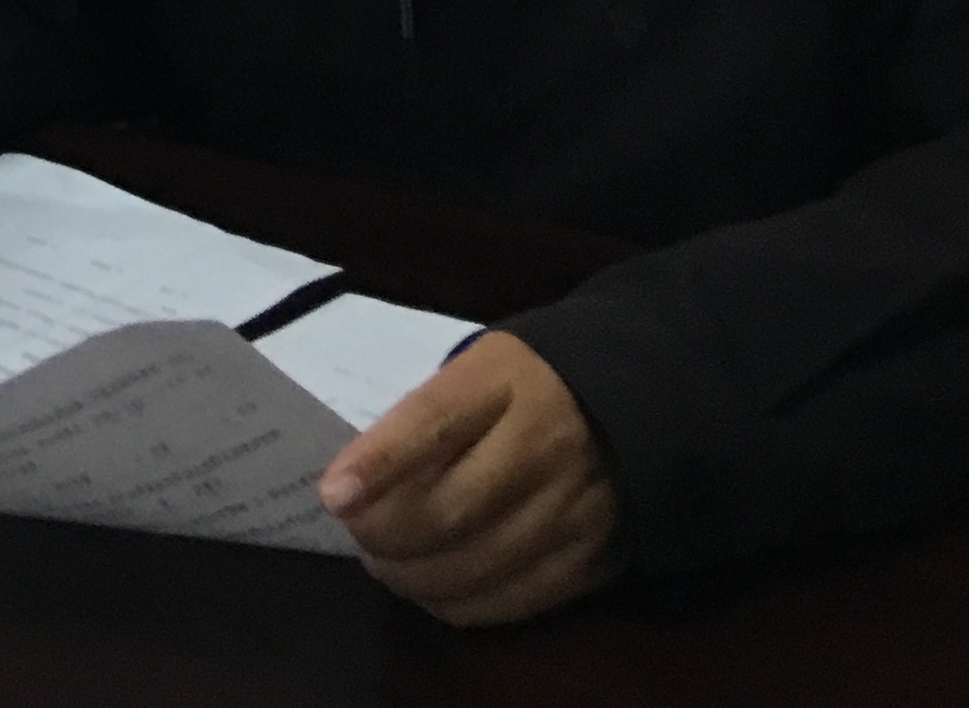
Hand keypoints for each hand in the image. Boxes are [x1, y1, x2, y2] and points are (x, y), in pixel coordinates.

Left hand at [319, 332, 621, 627]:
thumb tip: (356, 478)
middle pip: (448, 513)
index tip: (332, 494)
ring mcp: (572, 509)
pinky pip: (509, 600)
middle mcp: (544, 445)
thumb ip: (427, 414)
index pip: (433, 424)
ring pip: (473, 568)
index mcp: (505, 380)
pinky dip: (457, 602)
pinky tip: (433, 586)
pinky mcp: (590, 559)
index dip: (379, 464)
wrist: (636, 400)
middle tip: (357, 534)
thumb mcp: (478, 366)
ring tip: (386, 562)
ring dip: (411, 576)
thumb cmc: (527, 382)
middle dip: (383, 536)